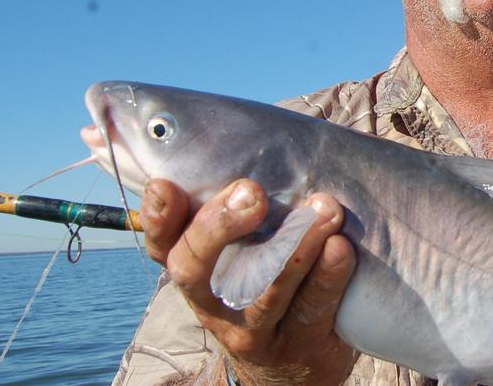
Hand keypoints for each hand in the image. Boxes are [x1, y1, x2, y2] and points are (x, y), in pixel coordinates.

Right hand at [141, 178, 357, 385]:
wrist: (294, 367)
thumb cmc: (266, 279)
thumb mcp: (239, 249)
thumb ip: (223, 200)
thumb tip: (151, 130)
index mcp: (195, 269)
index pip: (162, 244)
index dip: (158, 218)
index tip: (167, 184)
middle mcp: (213, 301)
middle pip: (195, 269)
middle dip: (219, 228)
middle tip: (251, 193)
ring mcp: (253, 329)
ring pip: (264, 291)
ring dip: (294, 247)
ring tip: (323, 209)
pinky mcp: (297, 344)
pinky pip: (311, 309)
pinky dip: (328, 277)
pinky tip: (341, 248)